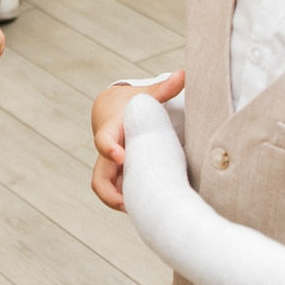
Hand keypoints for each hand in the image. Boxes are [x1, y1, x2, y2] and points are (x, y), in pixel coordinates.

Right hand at [92, 71, 185, 210]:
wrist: (111, 111)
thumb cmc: (131, 104)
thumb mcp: (145, 95)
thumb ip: (164, 89)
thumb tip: (185, 74)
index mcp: (112, 130)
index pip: (104, 141)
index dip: (109, 150)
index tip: (122, 157)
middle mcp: (107, 153)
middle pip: (100, 179)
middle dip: (112, 194)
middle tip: (131, 204)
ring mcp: (110, 167)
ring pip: (108, 191)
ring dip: (123, 202)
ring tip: (149, 211)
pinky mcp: (118, 176)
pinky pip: (119, 193)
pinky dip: (131, 201)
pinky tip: (153, 208)